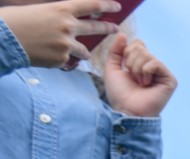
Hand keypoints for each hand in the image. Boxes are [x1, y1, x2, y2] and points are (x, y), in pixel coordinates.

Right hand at [0, 0, 119, 69]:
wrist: (4, 39)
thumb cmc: (17, 20)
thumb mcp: (40, 10)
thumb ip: (59, 15)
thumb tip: (73, 18)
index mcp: (62, 9)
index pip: (92, 5)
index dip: (106, 5)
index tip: (117, 7)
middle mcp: (68, 26)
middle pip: (96, 28)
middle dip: (108, 28)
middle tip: (116, 29)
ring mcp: (67, 44)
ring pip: (84, 50)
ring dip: (82, 51)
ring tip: (75, 50)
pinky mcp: (62, 59)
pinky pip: (68, 60)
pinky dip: (62, 58)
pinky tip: (49, 54)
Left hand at [102, 35, 176, 117]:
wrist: (127, 109)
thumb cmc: (120, 94)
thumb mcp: (112, 68)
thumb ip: (115, 51)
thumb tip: (122, 34)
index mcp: (143, 63)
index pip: (138, 44)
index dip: (127, 52)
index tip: (126, 68)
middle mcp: (154, 67)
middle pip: (141, 47)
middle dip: (131, 62)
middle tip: (133, 78)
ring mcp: (163, 73)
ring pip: (147, 55)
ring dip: (136, 69)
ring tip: (139, 83)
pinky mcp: (170, 80)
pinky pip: (155, 63)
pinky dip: (145, 72)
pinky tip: (146, 84)